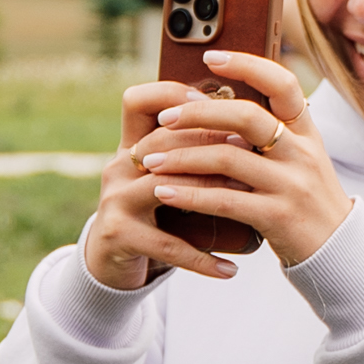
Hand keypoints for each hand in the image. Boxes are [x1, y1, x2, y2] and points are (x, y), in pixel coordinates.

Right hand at [82, 77, 244, 292]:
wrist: (109, 264)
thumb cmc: (153, 216)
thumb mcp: (166, 179)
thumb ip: (193, 155)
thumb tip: (253, 131)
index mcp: (131, 147)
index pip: (138, 101)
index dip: (173, 94)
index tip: (214, 102)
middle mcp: (119, 168)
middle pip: (161, 141)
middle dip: (209, 141)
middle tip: (252, 149)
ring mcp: (116, 202)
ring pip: (166, 185)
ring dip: (211, 190)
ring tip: (249, 196)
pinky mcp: (118, 236)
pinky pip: (167, 245)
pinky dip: (201, 259)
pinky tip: (230, 270)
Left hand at [138, 51, 357, 267]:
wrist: (338, 251)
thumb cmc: (306, 200)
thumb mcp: (300, 159)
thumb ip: (270, 135)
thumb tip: (216, 109)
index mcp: (306, 132)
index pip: (282, 84)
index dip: (247, 65)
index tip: (211, 57)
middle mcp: (301, 153)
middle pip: (247, 117)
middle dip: (198, 114)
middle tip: (164, 118)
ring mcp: (291, 185)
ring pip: (227, 159)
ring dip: (181, 157)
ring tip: (150, 160)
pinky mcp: (277, 217)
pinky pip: (224, 200)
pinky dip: (188, 194)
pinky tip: (163, 192)